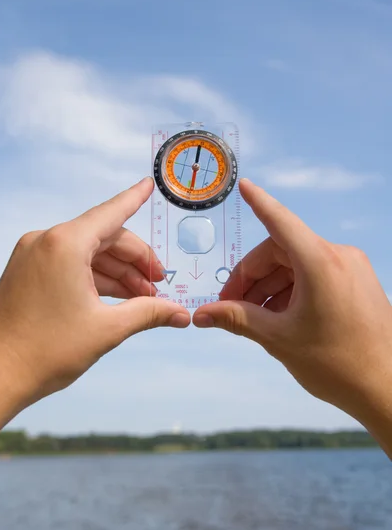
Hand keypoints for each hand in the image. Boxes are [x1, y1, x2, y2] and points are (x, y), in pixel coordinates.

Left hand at [0, 177, 189, 433]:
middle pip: (104, 238)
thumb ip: (149, 313)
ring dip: (117, 272)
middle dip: (134, 260)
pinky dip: (94, 277)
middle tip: (158, 285)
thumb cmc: (44, 351)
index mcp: (65, 245)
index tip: (149, 184)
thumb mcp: (107, 329)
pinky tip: (116, 297)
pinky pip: (69, 263)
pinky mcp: (27, 270)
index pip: (111, 214)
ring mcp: (33, 255)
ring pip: (88, 252)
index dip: (135, 199)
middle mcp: (46, 241)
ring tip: (142, 298)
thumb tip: (181, 314)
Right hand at [194, 179, 391, 456]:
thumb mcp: (278, 339)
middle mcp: (339, 257)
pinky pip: (314, 276)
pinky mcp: (358, 283)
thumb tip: (201, 315)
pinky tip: (277, 318)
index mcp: (320, 262)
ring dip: (269, 288)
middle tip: (229, 306)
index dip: (259, 203)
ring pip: (296, 266)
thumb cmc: (335, 364)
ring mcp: (352, 269)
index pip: (280, 222)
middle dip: (251, 278)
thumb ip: (236, 319)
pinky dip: (291, 291)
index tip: (244, 185)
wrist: (387, 390)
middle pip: (280, 252)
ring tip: (252, 319)